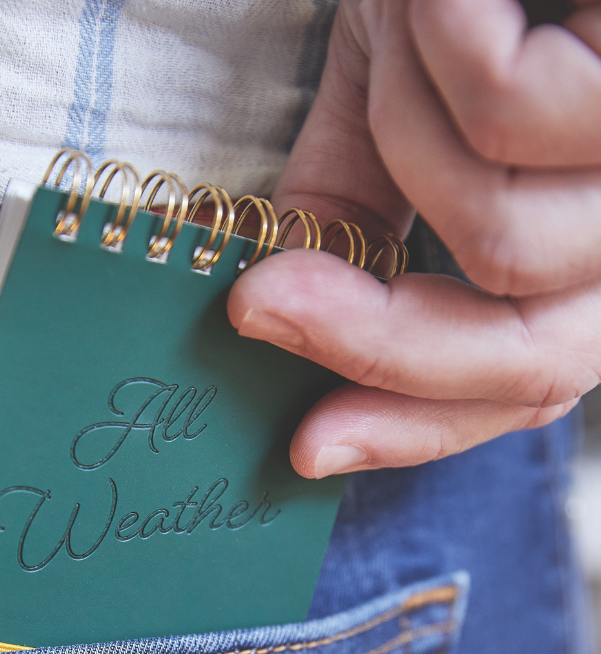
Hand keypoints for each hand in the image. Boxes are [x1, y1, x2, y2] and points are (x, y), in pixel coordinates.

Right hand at [228, 0, 600, 477]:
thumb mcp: (393, 112)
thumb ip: (349, 217)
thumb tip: (272, 314)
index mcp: (584, 253)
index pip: (519, 383)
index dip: (409, 429)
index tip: (307, 444)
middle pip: (528, 359)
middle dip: (372, 342)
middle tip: (256, 304)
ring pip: (501, 237)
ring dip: (404, 138)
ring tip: (409, 39)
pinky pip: (517, 116)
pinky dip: (441, 54)